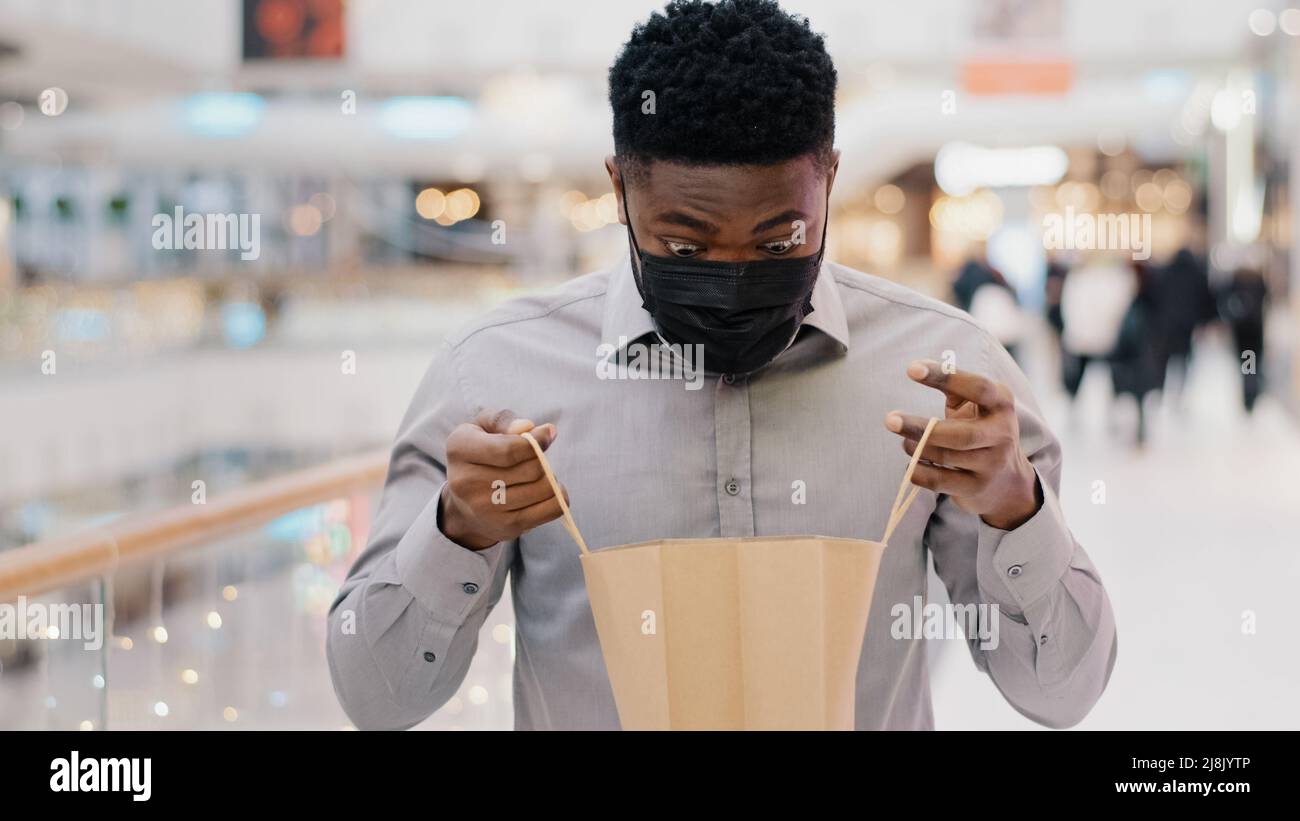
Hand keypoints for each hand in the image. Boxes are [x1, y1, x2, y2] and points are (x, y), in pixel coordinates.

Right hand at [439, 408, 566, 549]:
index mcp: (460, 449)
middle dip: (542, 459)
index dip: (536, 441)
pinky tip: (548, 492)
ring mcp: (485, 509)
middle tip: (538, 458)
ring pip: (544, 489)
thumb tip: (532, 428)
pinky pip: (550, 510)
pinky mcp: (506, 528)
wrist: (465, 503)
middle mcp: (466, 482)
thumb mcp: (484, 427)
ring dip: (551, 478)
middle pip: (531, 469)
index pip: (509, 449)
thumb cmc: (482, 454)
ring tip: (539, 475)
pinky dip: (558, 497)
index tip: (547, 434)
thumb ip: (505, 421)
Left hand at [884, 360, 1040, 530]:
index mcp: (1001, 404)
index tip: (911, 369)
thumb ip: (952, 387)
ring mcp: (992, 464)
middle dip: (921, 427)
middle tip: (890, 420)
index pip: (978, 388)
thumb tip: (918, 368)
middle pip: (960, 434)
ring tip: (905, 441)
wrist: (1008, 480)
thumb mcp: (975, 405)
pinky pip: (940, 481)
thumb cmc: (980, 429)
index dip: (946, 377)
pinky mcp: (976, 487)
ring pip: (947, 457)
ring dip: (917, 448)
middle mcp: (1002, 434)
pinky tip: (912, 464)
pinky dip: (919, 472)